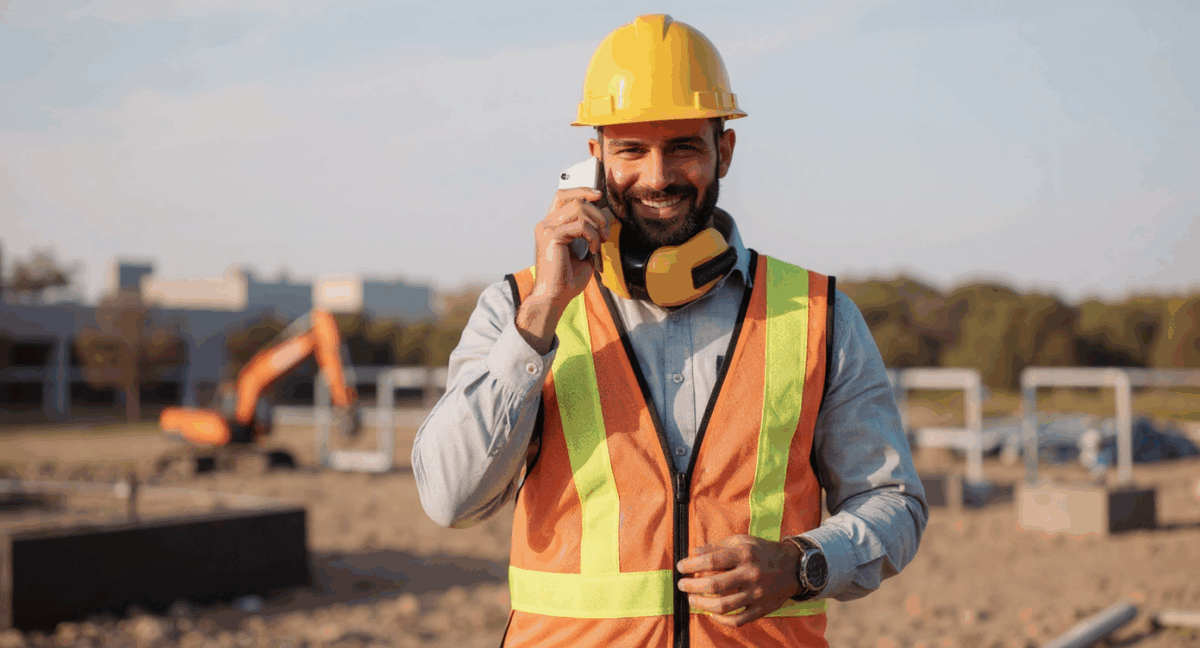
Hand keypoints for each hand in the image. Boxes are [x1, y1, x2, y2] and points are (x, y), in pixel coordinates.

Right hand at [516, 188, 610, 353]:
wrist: (556, 298)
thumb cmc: (567, 279)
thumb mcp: (582, 251)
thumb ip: (587, 232)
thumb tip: (602, 216)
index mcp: (550, 225)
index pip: (563, 195)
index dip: (582, 190)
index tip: (599, 196)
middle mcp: (545, 224)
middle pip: (573, 198)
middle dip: (596, 211)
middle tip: (604, 232)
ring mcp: (546, 229)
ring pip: (578, 208)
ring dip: (596, 224)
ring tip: (599, 242)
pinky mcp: (551, 236)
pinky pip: (580, 225)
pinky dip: (592, 236)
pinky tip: (592, 250)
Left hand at [676, 535, 802, 626]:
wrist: (793, 566)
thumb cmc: (762, 552)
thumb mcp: (741, 541)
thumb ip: (716, 546)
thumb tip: (693, 553)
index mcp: (744, 554)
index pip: (711, 560)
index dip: (691, 564)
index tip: (681, 567)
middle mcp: (750, 574)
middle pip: (714, 585)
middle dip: (692, 586)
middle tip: (682, 585)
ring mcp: (757, 594)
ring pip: (723, 605)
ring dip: (702, 604)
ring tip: (692, 599)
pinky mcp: (762, 609)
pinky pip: (738, 620)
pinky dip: (721, 619)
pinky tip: (712, 613)